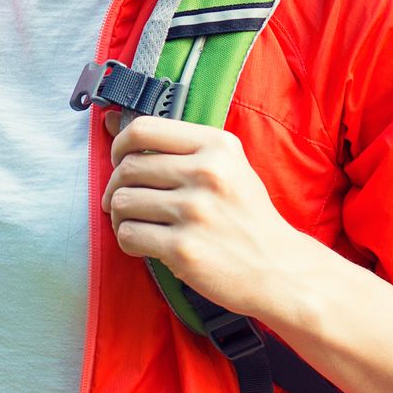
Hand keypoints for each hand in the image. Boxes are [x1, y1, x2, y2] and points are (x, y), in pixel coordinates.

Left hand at [100, 110, 300, 319]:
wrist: (280, 270)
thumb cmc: (246, 214)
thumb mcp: (227, 164)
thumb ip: (176, 144)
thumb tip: (111, 121)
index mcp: (216, 145)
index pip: (143, 129)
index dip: (121, 143)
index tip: (120, 159)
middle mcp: (206, 173)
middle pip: (129, 167)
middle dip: (116, 184)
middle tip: (121, 198)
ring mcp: (194, 211)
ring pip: (123, 200)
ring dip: (119, 213)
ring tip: (132, 220)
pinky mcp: (183, 249)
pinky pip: (128, 234)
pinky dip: (126, 238)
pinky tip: (142, 241)